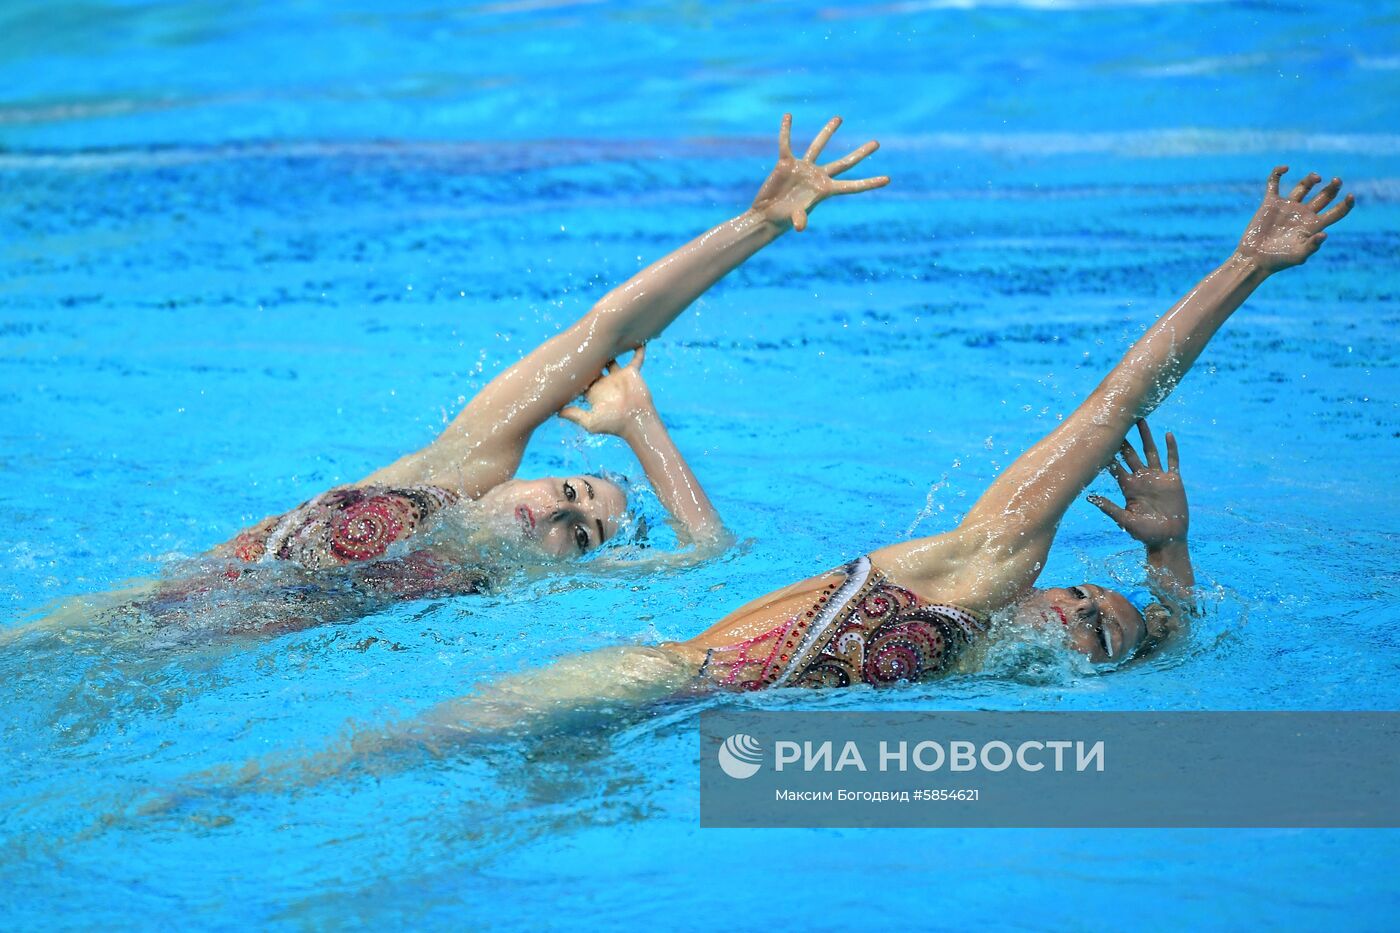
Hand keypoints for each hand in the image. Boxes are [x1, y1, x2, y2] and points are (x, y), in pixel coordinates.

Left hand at [558, 345, 654, 438]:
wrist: (636, 422)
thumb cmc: (613, 424)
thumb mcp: (590, 421)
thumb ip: (574, 415)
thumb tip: (556, 412)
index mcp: (595, 392)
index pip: (582, 377)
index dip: (576, 370)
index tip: (566, 359)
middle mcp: (606, 382)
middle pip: (595, 365)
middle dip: (589, 356)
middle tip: (580, 342)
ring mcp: (619, 377)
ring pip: (613, 359)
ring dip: (610, 350)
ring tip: (603, 335)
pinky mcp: (632, 374)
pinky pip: (636, 360)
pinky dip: (638, 351)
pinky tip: (639, 341)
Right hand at [749, 113, 887, 231]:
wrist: (766, 214)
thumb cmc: (782, 218)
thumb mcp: (792, 218)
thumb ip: (799, 219)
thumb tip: (801, 226)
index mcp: (825, 190)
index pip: (852, 186)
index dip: (869, 183)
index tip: (887, 180)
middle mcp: (818, 177)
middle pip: (844, 163)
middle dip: (861, 154)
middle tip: (877, 144)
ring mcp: (804, 168)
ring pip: (818, 146)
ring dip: (828, 132)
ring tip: (839, 118)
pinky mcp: (786, 163)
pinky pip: (786, 143)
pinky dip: (785, 131)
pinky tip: (788, 116)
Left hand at [1089, 419, 1188, 548]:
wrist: (1168, 538)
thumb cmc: (1145, 533)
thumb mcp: (1126, 520)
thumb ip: (1110, 508)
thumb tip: (1090, 498)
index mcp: (1128, 487)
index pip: (1116, 465)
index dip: (1109, 452)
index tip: (1100, 436)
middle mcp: (1141, 478)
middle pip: (1131, 453)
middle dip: (1124, 438)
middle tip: (1117, 419)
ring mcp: (1157, 478)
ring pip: (1150, 451)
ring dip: (1145, 436)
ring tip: (1141, 419)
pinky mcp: (1173, 480)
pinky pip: (1172, 461)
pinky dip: (1171, 448)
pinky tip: (1168, 435)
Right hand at [1235, 166, 1354, 272]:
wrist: (1254, 259)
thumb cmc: (1277, 261)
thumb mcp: (1298, 256)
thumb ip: (1311, 246)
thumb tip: (1324, 235)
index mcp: (1313, 225)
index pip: (1336, 212)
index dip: (1346, 204)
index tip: (1351, 196)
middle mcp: (1303, 214)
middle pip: (1324, 196)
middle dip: (1333, 187)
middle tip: (1337, 181)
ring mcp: (1287, 207)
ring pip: (1303, 187)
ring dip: (1311, 179)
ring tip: (1316, 177)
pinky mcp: (1270, 203)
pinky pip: (1274, 184)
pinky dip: (1277, 174)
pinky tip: (1285, 168)